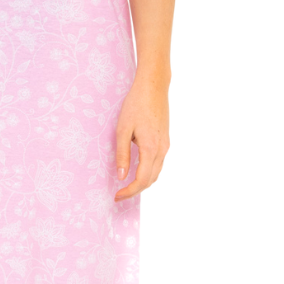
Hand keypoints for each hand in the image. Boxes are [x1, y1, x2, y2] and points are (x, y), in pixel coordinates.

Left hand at [114, 74, 170, 200]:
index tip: (116, 196)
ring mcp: (166, 147)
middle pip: (150, 181)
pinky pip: (159, 165)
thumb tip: (122, 177)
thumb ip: (122, 154)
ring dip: (142, 183)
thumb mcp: (123, 129)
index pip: (141, 181)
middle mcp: (162, 151)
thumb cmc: (135, 105)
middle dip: (135, 191)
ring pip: (156, 174)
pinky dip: (149, 173)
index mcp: (150, 149)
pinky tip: (138, 172)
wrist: (154, 87)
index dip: (129, 192)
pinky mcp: (166, 142)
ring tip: (126, 186)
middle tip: (118, 194)